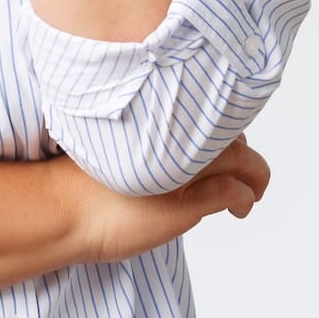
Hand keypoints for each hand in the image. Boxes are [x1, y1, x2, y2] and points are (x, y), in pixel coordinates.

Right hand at [59, 137, 271, 264]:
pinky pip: (235, 192)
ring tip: (253, 189)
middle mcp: (179, 136)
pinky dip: (245, 197)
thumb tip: (171, 137)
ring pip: (243, 159)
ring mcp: (188, 168)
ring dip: (254, 175)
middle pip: (230, 132)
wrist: (64, 209)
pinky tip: (241, 207)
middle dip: (240, 148)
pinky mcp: (191, 202)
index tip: (222, 136)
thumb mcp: (117, 144)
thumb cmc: (80, 181)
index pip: (209, 109)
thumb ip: (149, 135)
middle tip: (243, 167)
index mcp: (159, 117)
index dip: (221, 123)